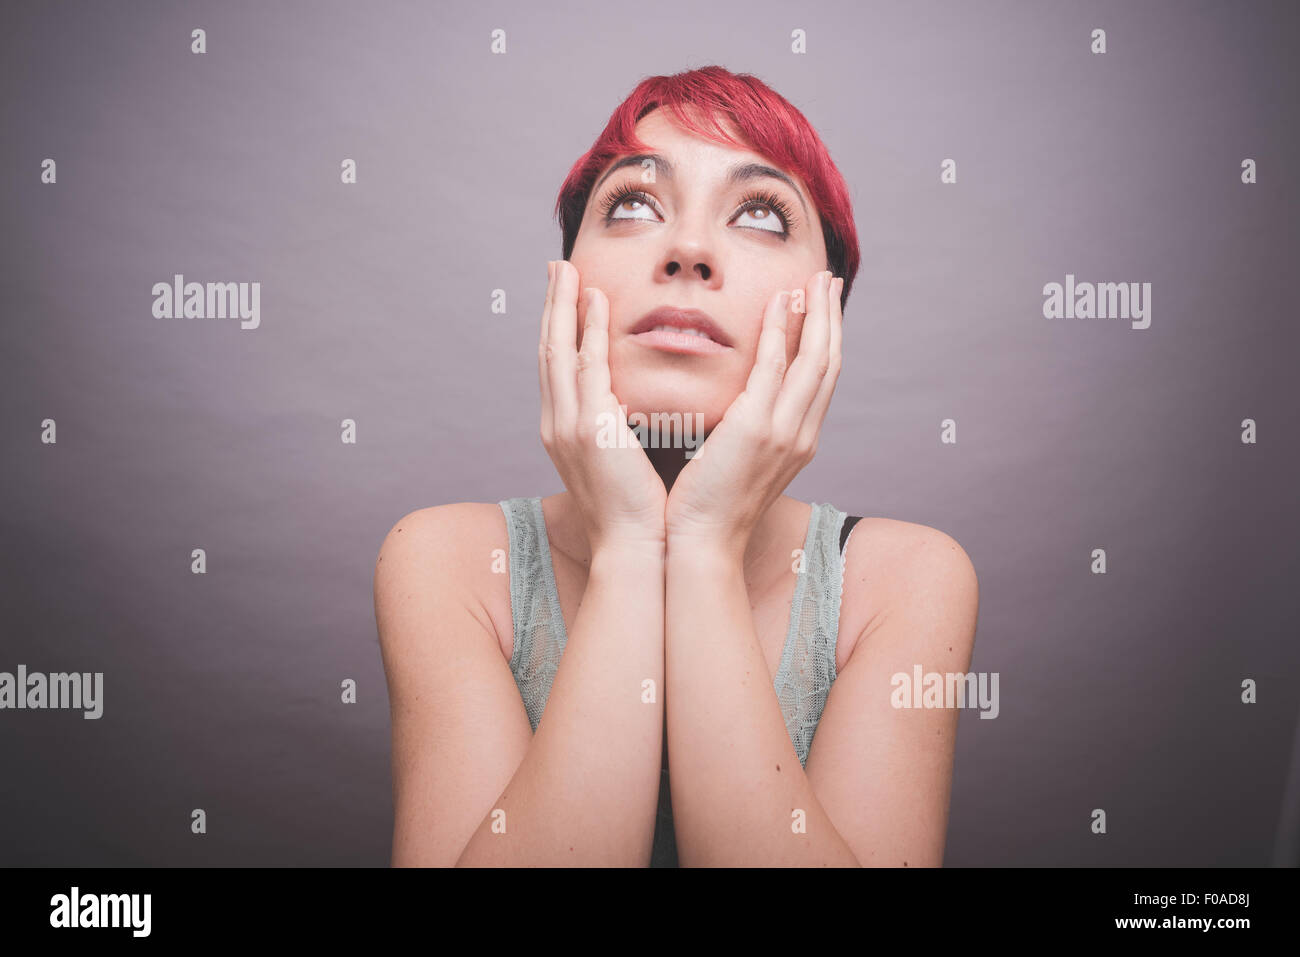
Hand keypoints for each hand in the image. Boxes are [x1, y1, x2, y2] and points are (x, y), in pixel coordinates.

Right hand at [539, 260, 666, 551]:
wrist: (637, 548)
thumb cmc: (639, 512)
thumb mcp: (623, 462)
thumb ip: (621, 429)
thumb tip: (633, 407)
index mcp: (565, 432)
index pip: (558, 369)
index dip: (559, 329)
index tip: (566, 296)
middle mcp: (557, 424)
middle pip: (548, 351)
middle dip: (552, 307)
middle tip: (557, 267)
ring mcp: (568, 426)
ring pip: (558, 351)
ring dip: (562, 306)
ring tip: (566, 270)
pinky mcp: (589, 430)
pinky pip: (586, 367)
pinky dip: (587, 331)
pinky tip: (595, 302)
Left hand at [664, 270, 843, 556]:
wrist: (702, 542)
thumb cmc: (709, 506)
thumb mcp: (738, 462)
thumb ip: (746, 430)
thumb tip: (737, 404)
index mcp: (798, 442)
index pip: (821, 381)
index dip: (825, 340)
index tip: (822, 306)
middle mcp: (801, 435)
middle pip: (828, 363)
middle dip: (831, 318)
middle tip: (827, 280)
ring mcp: (784, 431)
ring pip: (813, 360)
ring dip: (815, 314)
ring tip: (813, 280)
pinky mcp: (757, 428)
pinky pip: (775, 367)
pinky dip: (781, 331)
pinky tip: (779, 302)